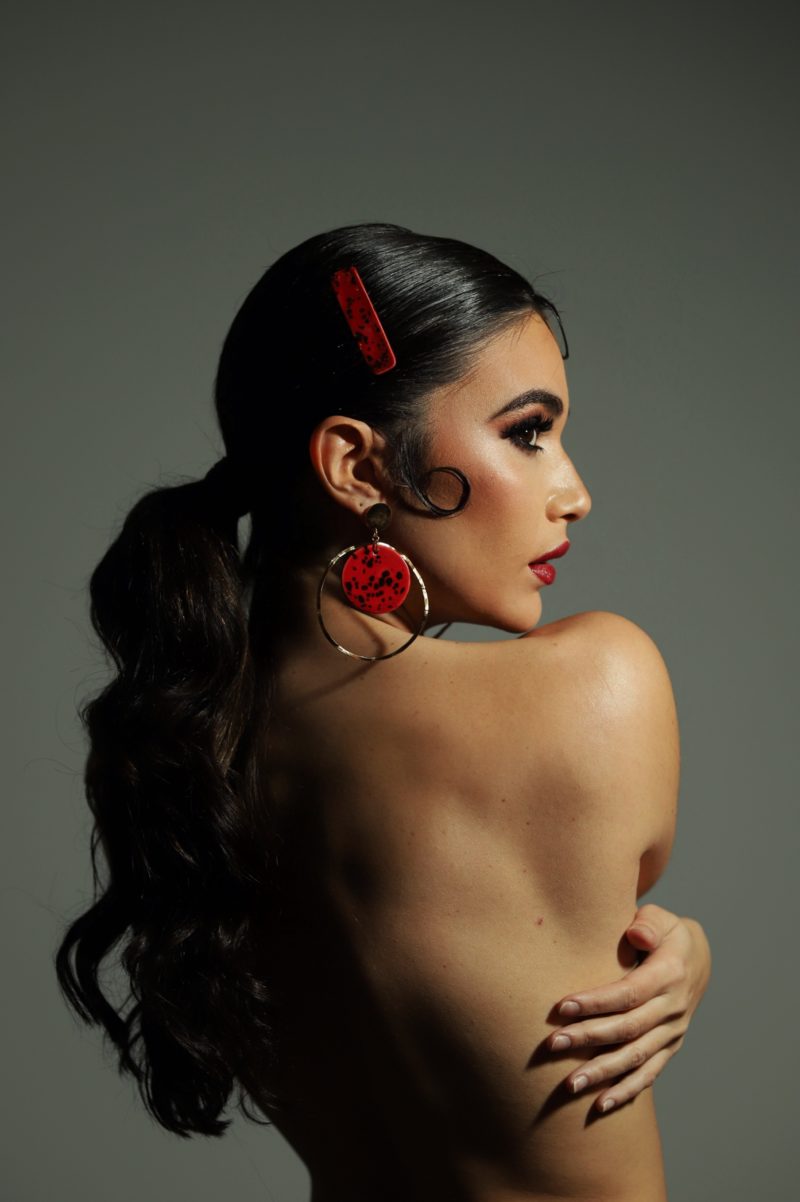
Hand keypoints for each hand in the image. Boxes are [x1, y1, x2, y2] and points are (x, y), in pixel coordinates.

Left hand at [549, 903, 711, 1113]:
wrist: (696, 959)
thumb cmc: (665, 933)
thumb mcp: (661, 919)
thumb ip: (647, 924)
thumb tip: (636, 934)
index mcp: (669, 975)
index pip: (628, 993)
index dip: (595, 1002)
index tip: (561, 1008)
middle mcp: (674, 1008)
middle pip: (627, 1029)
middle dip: (588, 1038)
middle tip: (552, 1045)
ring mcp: (673, 1032)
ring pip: (635, 1058)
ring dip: (602, 1073)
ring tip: (569, 1085)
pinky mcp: (670, 1048)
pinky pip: (648, 1074)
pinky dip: (625, 1091)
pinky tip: (599, 1105)